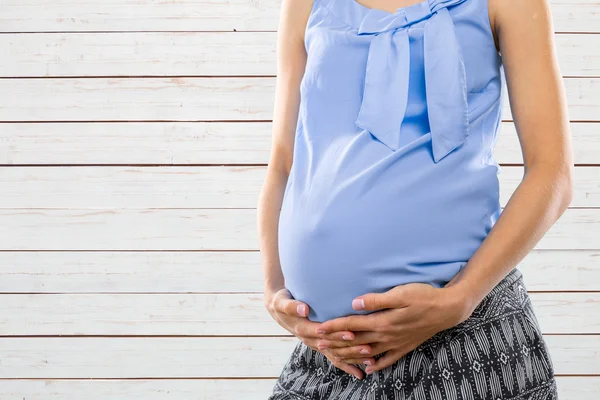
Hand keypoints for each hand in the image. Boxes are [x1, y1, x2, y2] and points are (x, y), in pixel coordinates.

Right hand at [265, 288, 367, 378]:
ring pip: (336, 354)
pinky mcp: (321, 346)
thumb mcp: (282, 302)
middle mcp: (310, 339)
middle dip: (351, 348)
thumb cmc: (282, 302)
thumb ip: (292, 306)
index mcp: (303, 328)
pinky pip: (334, 359)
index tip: (352, 334)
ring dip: (353, 358)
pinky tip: (360, 374)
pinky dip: (347, 366)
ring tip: (370, 359)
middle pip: (333, 346)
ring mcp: (316, 344)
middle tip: (368, 347)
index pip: (323, 333)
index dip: (337, 334)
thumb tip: (304, 309)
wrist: (279, 310)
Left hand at [313, 283, 473, 374]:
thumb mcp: (400, 294)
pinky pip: (387, 359)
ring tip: (335, 356)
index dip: (333, 327)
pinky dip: (376, 365)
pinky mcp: (405, 346)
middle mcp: (386, 335)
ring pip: (368, 352)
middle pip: (356, 341)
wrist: (448, 309)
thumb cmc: (423, 296)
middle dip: (335, 343)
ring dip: (350, 355)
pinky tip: (368, 369)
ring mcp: (396, 343)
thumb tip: (355, 303)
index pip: (352, 325)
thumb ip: (376, 300)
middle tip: (318, 345)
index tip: (318, 329)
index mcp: (383, 321)